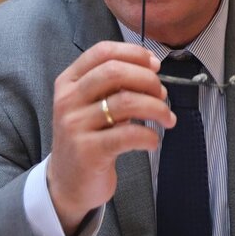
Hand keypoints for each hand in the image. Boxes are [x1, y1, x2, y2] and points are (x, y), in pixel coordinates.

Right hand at [47, 41, 173, 235]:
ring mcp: (75, 126)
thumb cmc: (88, 139)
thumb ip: (112, 87)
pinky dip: (149, 135)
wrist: (68, 183)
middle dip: (147, 79)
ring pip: (125, 102)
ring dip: (156, 107)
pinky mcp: (88, 151)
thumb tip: (151, 71)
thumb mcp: (91, 106)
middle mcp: (68, 100)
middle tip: (162, 93)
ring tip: (166, 117)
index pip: (102, 52)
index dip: (133, 54)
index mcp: (68, 82)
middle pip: (114, 72)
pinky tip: (154, 140)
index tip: (155, 65)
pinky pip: (128, 135)